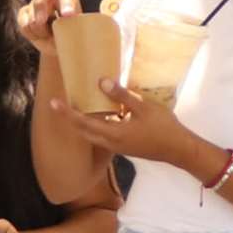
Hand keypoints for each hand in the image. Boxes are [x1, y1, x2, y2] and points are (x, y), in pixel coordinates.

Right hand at [17, 0, 77, 52]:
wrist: (60, 42)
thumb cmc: (73, 33)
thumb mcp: (79, 30)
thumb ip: (76, 26)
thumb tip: (72, 26)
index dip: (67, 3)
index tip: (68, 15)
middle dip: (39, 6)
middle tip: (41, 21)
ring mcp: (34, 2)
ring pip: (32, 16)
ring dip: (40, 31)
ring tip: (50, 35)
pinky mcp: (23, 13)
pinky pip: (24, 25)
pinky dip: (32, 34)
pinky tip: (40, 36)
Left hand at [72, 83, 213, 176]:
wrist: (178, 149)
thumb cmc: (163, 127)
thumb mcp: (144, 107)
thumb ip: (122, 96)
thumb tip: (102, 83)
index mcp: (114, 134)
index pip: (83, 123)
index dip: (67, 113)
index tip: (54, 103)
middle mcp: (111, 143)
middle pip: (83, 132)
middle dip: (70, 119)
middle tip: (59, 104)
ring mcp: (117, 147)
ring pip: (92, 135)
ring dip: (82, 123)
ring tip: (76, 108)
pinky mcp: (124, 146)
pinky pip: (102, 136)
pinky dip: (95, 125)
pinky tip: (101, 114)